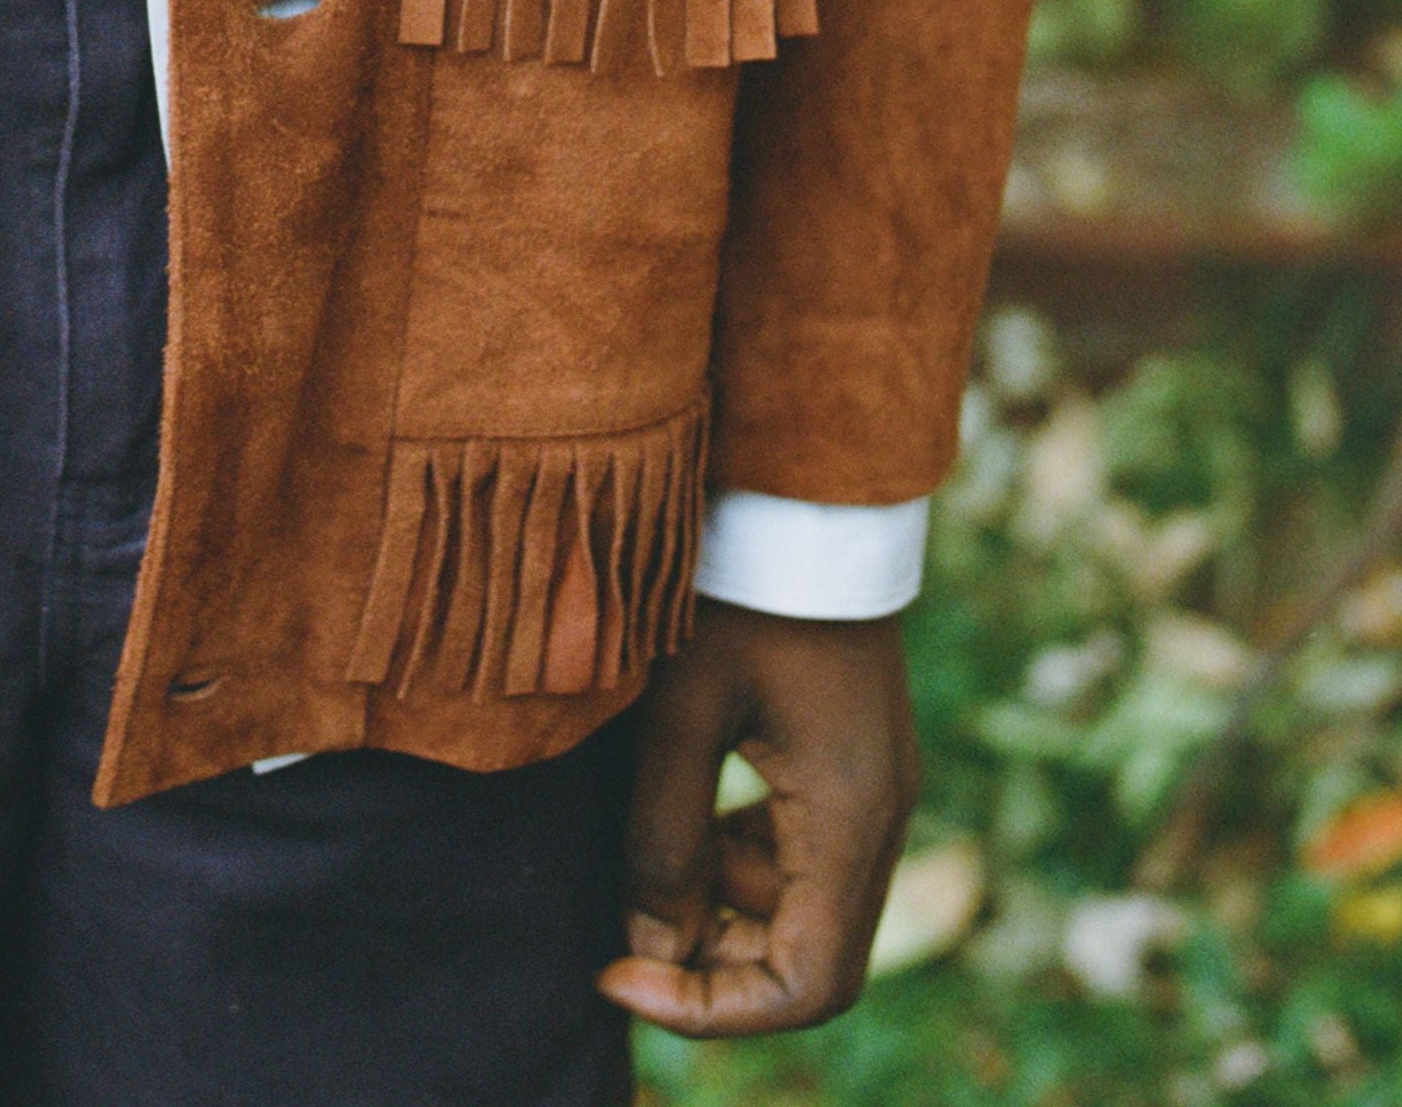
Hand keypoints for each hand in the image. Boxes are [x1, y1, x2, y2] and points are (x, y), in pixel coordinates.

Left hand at [602, 601, 919, 1037]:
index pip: (807, 984)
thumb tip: (649, 948)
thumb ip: (664, 833)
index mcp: (852, 817)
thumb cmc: (737, 586)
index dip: (712, 1007)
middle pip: (812, 962)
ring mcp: (875, 793)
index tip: (619, 973)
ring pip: (806, 913)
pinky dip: (743, 867)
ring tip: (642, 871)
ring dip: (726, 916)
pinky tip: (685, 822)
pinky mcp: (853, 766)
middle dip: (714, 969)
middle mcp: (881, 820)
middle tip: (620, 938)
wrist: (800, 493)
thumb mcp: (681, 707)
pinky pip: (805, 858)